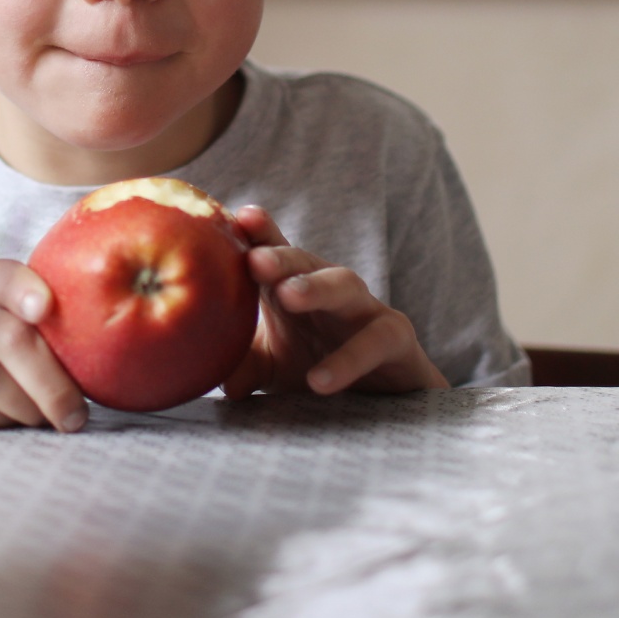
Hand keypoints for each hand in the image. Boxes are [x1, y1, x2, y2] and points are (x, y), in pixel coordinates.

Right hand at [0, 259, 88, 431]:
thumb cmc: (9, 372)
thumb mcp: (35, 346)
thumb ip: (61, 340)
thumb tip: (117, 355)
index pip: (2, 276)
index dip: (23, 288)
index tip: (43, 309)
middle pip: (3, 334)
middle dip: (46, 381)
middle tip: (72, 416)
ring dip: (17, 404)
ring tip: (37, 420)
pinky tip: (0, 425)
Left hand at [222, 206, 447, 397]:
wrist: (380, 400)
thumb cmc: (315, 366)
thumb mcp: (272, 368)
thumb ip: (246, 366)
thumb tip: (221, 382)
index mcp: (293, 285)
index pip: (272, 252)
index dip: (258, 232)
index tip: (241, 217)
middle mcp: (329, 288)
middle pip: (304, 261)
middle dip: (280, 256)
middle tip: (255, 260)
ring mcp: (364, 308)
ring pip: (345, 286)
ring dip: (317, 287)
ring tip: (288, 295)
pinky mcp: (396, 338)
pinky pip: (376, 341)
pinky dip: (349, 359)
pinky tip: (319, 380)